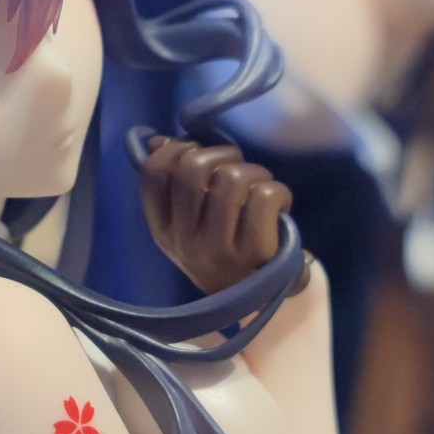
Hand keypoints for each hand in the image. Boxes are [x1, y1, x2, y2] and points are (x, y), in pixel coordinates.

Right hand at [137, 135, 307, 296]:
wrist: (264, 294)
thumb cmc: (227, 246)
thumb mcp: (192, 223)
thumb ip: (176, 184)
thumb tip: (157, 139)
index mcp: (164, 231)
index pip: (155, 173)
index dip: (177, 149)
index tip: (198, 152)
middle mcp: (185, 242)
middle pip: (193, 168)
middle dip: (222, 154)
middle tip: (236, 167)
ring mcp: (218, 250)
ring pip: (233, 178)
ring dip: (254, 172)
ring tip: (260, 189)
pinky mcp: (253, 253)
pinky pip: (265, 196)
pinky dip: (278, 192)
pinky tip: (278, 206)